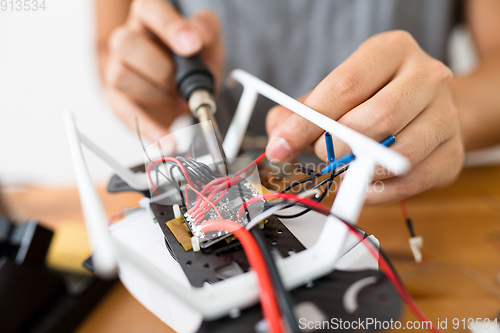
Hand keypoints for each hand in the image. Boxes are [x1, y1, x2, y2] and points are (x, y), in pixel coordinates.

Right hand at [103, 0, 223, 141]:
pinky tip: (167, 138)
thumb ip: (206, 29)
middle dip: (163, 70)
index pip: (149, 10)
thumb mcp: (209, 41)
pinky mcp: (117, 98)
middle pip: (126, 44)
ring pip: (121, 75)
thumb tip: (198, 34)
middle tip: (184, 83)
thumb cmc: (192, 61)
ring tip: (178, 99)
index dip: (170, 27)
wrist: (184, 90)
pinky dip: (148, 128)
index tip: (193, 45)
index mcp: (150, 17)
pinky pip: (124, 112)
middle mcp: (128, 38)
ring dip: (157, 94)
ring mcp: (117, 67)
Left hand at [266, 30, 463, 203]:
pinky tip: (364, 185)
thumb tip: (277, 140)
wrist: (425, 108)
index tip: (280, 147)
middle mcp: (427, 76)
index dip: (307, 122)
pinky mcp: (454, 152)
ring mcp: (446, 115)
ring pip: (401, 154)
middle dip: (338, 146)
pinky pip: (413, 181)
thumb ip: (299, 112)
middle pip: (378, 118)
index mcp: (391, 51)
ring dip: (361, 171)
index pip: (345, 86)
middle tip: (322, 155)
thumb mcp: (334, 94)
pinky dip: (380, 191)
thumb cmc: (372, 98)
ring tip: (343, 170)